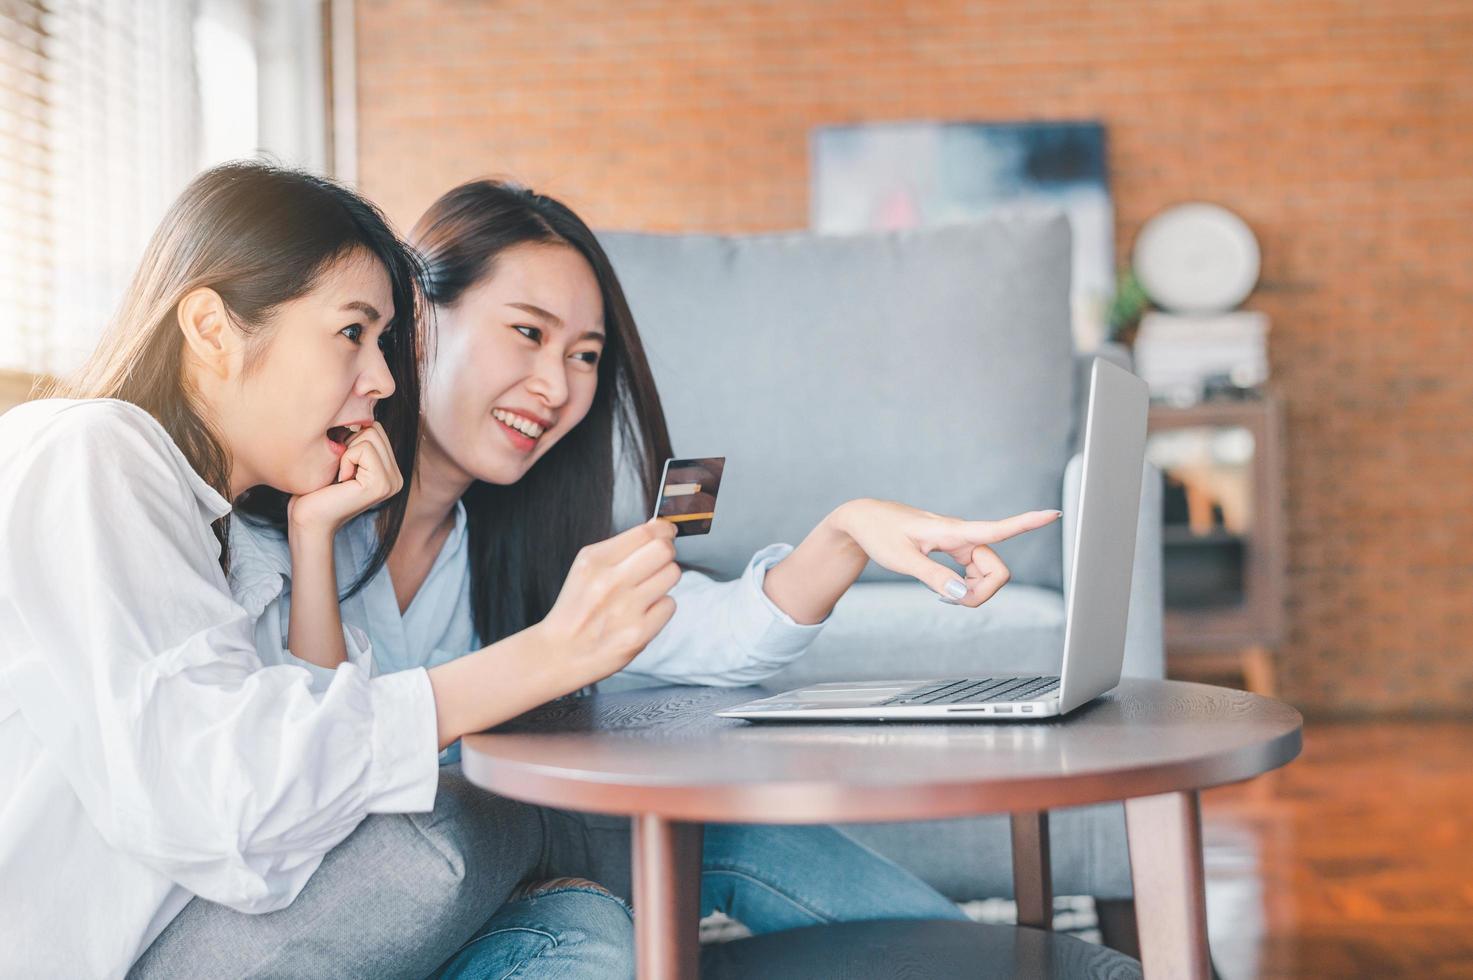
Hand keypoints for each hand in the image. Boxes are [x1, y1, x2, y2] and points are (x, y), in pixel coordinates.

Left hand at [287, 422, 404, 536]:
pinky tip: (341, 481)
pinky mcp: (382, 485)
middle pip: (374, 428)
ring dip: (346, 452)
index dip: (350, 439)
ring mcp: (393, 482)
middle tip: (340, 471)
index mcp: (390, 471)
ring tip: (341, 476)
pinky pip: (364, 449)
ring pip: (370, 435)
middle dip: (349, 443)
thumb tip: (357, 405)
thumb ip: (356, 440)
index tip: (340, 465)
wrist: (308, 520)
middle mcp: (397, 477)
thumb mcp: (340, 458)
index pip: (375, 428)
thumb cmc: (316, 489)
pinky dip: (346, 460)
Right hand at [533, 519, 680, 687]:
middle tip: (657, 562)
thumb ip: (620, 549)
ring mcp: (626, 608)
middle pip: (664, 550)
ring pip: (672, 574)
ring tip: (646, 590)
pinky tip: (642, 613)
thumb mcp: (585, 569)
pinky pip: (670, 604)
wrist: (559, 653)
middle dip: (666, 553)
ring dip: (664, 579)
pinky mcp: (639, 633)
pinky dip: (660, 607)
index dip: (663, 530)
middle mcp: (610, 582)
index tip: (667, 532)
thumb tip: (659, 528)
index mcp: (594, 561)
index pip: (645, 532)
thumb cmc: (576, 610)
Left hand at [829, 499, 1060, 606]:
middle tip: (946, 600)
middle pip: (997, 570)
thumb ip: (932, 576)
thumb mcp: (902, 559)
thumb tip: (959, 594)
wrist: (864, 519)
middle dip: (983, 593)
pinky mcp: (955, 550)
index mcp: (952, 531)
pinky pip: (974, 573)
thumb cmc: (880, 533)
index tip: (1052, 513)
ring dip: (972, 592)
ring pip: (987, 574)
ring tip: (941, 594)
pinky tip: (945, 590)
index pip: (997, 528)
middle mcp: (962, 535)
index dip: (1027, 523)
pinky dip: (965, 587)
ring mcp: (960, 543)